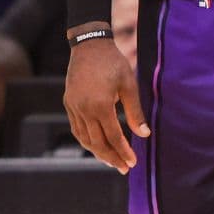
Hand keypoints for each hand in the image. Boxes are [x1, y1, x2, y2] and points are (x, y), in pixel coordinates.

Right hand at [64, 34, 149, 173]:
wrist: (89, 45)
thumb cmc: (113, 63)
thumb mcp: (129, 84)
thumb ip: (135, 111)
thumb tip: (144, 134)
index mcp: (101, 105)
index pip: (114, 137)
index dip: (124, 152)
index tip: (133, 163)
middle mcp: (84, 109)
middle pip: (97, 142)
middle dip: (112, 158)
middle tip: (124, 168)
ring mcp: (74, 107)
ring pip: (84, 138)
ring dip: (98, 152)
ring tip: (111, 161)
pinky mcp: (68, 103)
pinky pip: (76, 129)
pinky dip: (86, 140)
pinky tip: (96, 146)